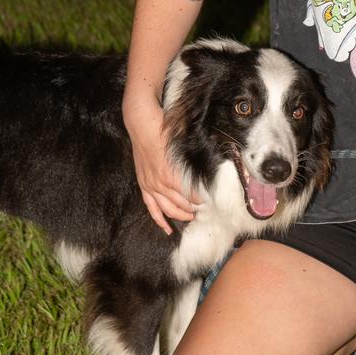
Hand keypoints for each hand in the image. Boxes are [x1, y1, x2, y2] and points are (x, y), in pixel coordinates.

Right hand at [125, 99, 198, 234]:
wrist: (142, 125)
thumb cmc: (164, 131)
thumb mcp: (184, 144)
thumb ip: (195, 159)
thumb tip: (211, 164)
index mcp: (172, 175)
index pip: (193, 195)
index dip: (204, 199)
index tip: (213, 200)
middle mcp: (161, 184)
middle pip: (182, 204)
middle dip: (195, 208)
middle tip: (205, 209)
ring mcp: (150, 186)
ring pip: (168, 209)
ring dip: (181, 215)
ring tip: (192, 217)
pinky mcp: (144, 185)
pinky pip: (151, 208)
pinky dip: (159, 220)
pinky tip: (167, 229)